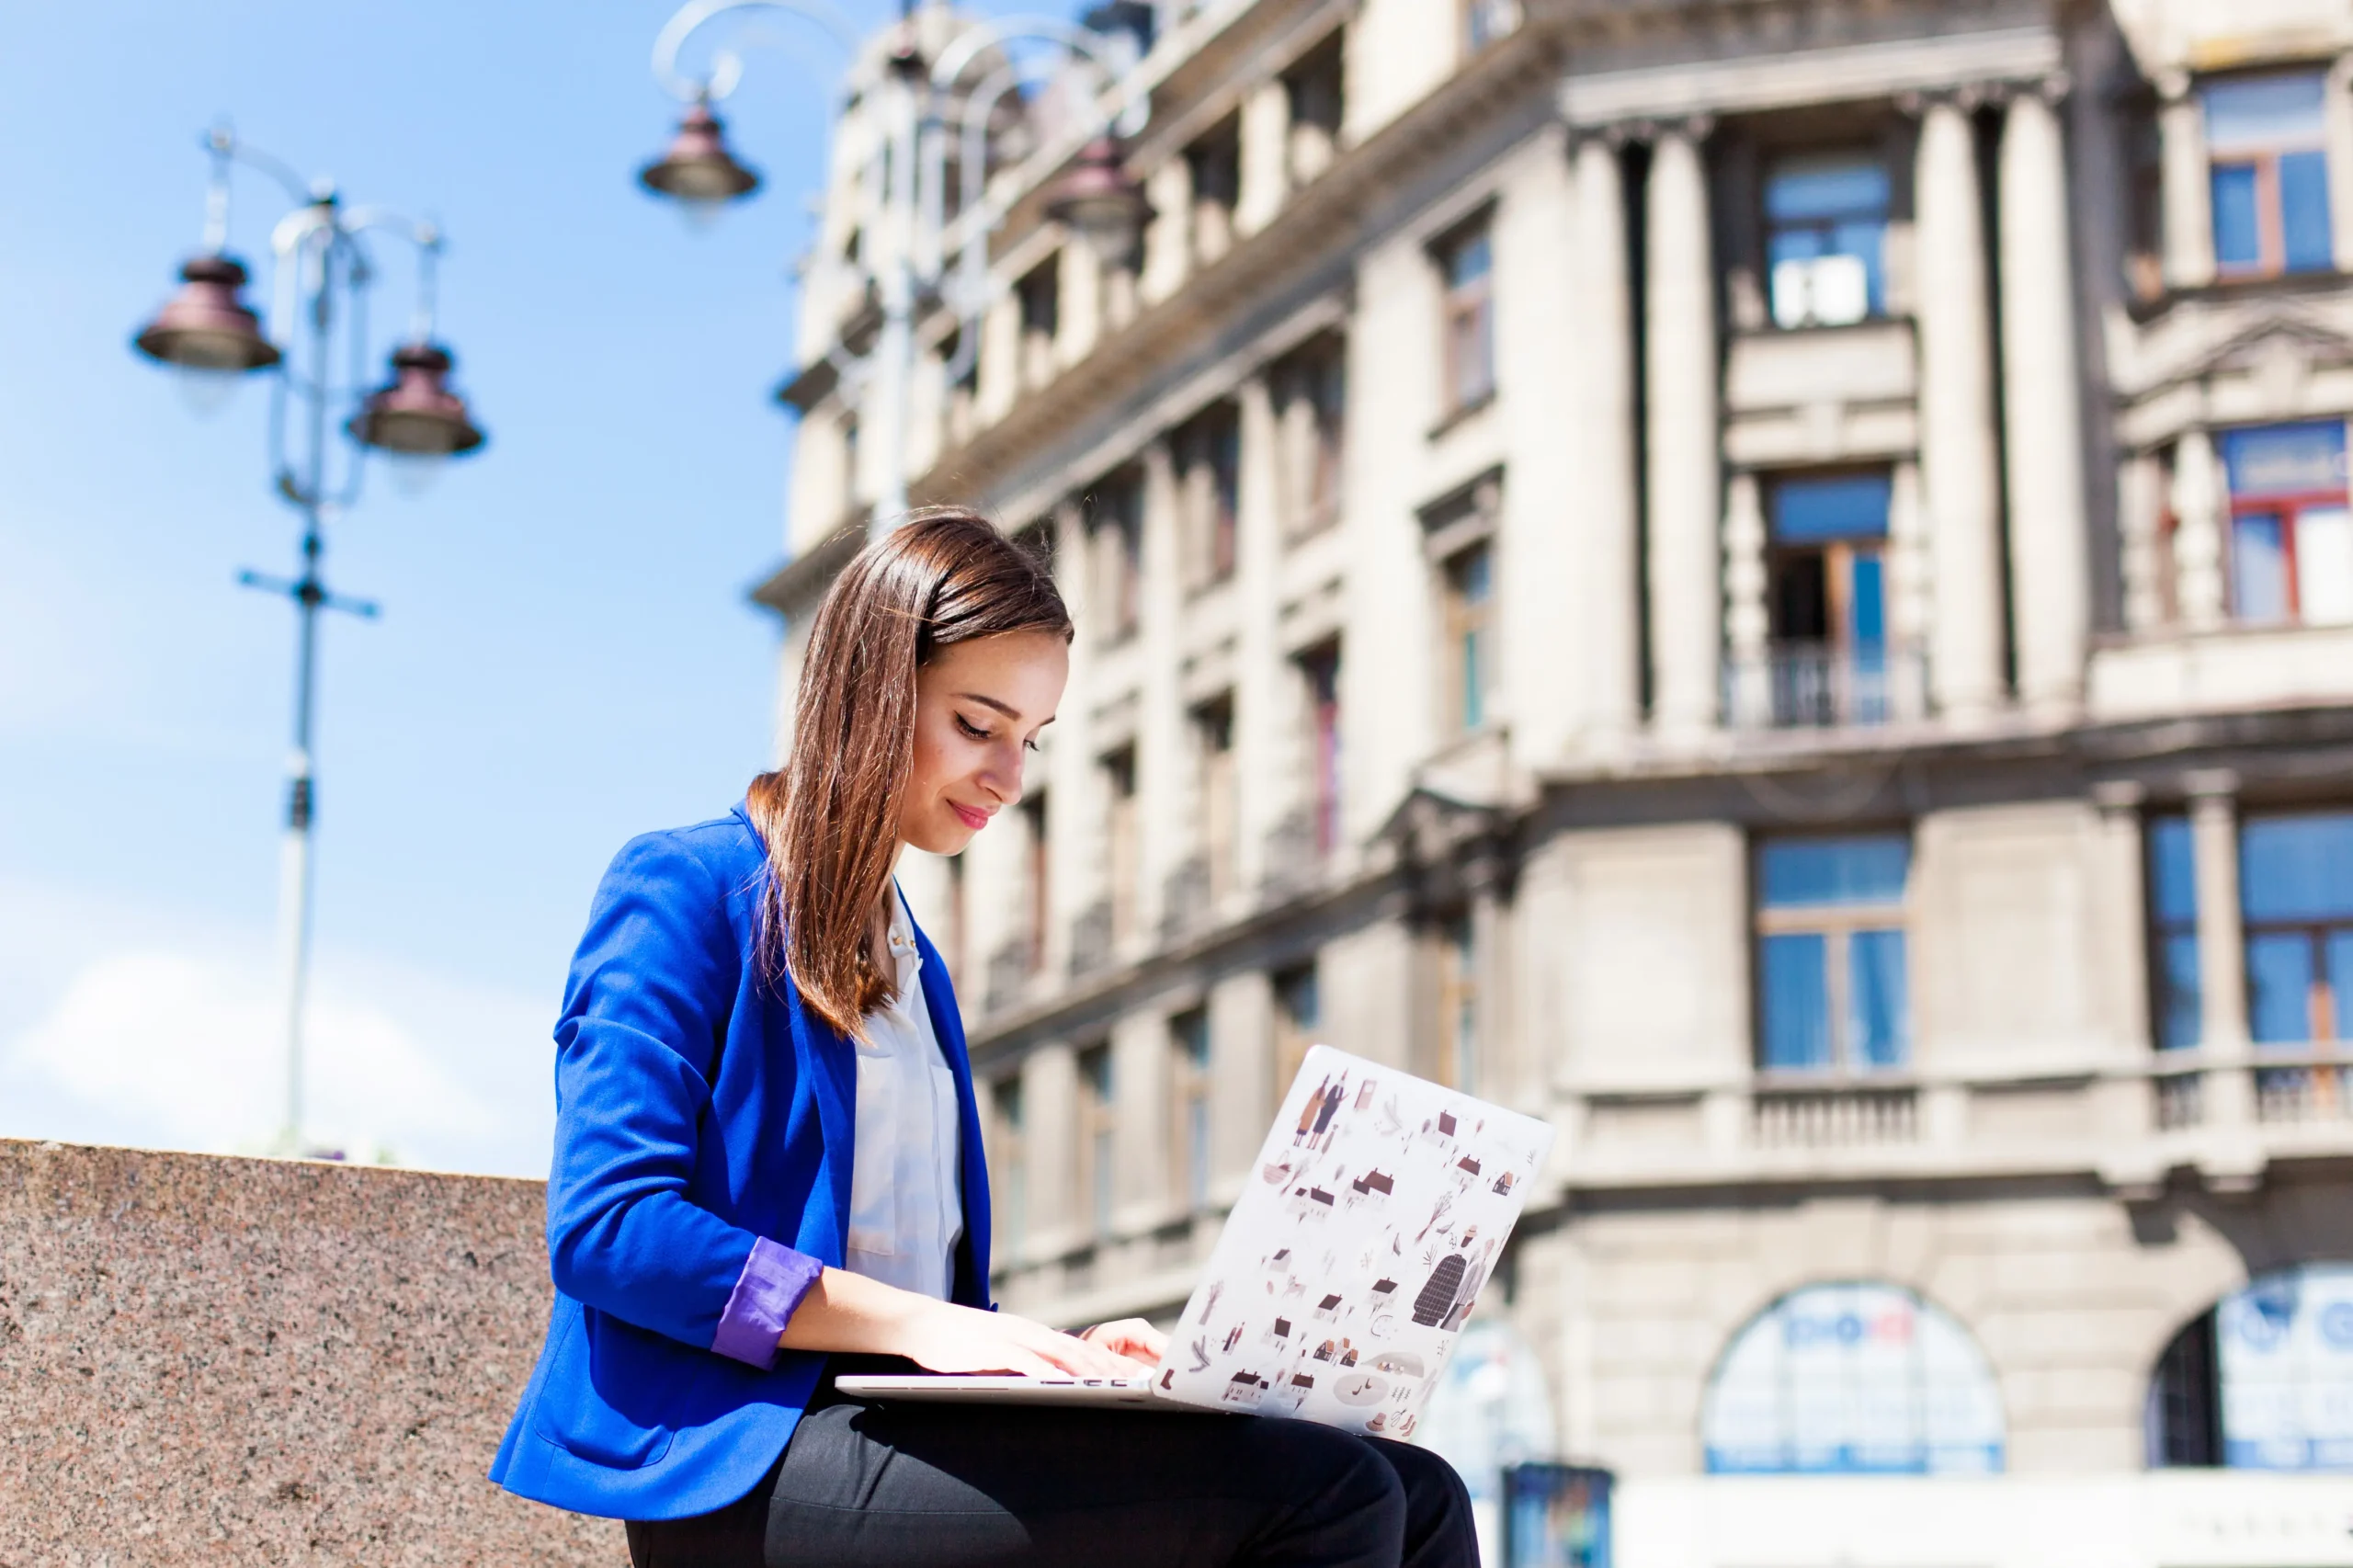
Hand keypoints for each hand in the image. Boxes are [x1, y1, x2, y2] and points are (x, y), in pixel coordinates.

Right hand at [900, 1300, 1152, 1378]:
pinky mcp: (990, 1347)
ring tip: (1111, 1383)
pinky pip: (1022, 1359)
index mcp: (1030, 1334)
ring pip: (1056, 1352)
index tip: (1130, 1378)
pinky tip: (1059, 1382)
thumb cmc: (956, 1342)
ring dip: (1084, 1368)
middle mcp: (1026, 1332)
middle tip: (1134, 1382)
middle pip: (1075, 1350)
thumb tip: (1045, 1383)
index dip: (1105, 1363)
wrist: (920, 1322)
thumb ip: (1021, 1362)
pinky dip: (1044, 1370)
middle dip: (1106, 1367)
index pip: (1076, 1349)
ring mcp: (1009, 1338)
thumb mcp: (996, 1352)